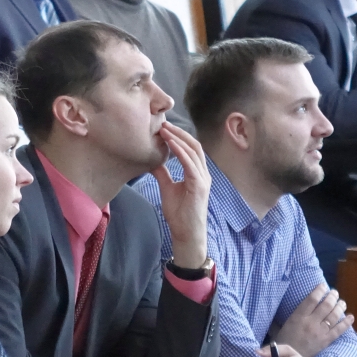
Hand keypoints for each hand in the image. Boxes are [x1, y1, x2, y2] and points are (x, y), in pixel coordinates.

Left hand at [151, 123, 209, 268]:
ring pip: (194, 151)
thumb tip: (152, 161)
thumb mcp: (167, 187)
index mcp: (197, 173)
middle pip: (194, 145)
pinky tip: (170, 144)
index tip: (163, 128)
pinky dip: (180, 152)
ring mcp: (203, 179)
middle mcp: (203, 173)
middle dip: (179, 132)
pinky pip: (190, 164)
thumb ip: (163, 173)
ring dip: (178, 138)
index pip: (190, 148)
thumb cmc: (179, 213)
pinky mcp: (199, 186)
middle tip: (163, 123)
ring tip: (164, 130)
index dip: (178, 136)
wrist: (186, 233)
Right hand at [272, 284, 351, 356]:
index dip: (319, 291)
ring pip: (334, 315)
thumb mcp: (278, 327)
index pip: (311, 299)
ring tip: (342, 302)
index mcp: (298, 317)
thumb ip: (281, 318)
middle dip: (332, 296)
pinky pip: (339, 330)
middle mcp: (310, 322)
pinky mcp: (326, 341)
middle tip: (335, 293)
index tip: (323, 285)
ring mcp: (320, 332)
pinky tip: (351, 317)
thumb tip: (277, 309)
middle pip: (325, 305)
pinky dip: (347, 323)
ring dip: (340, 307)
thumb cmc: (282, 342)